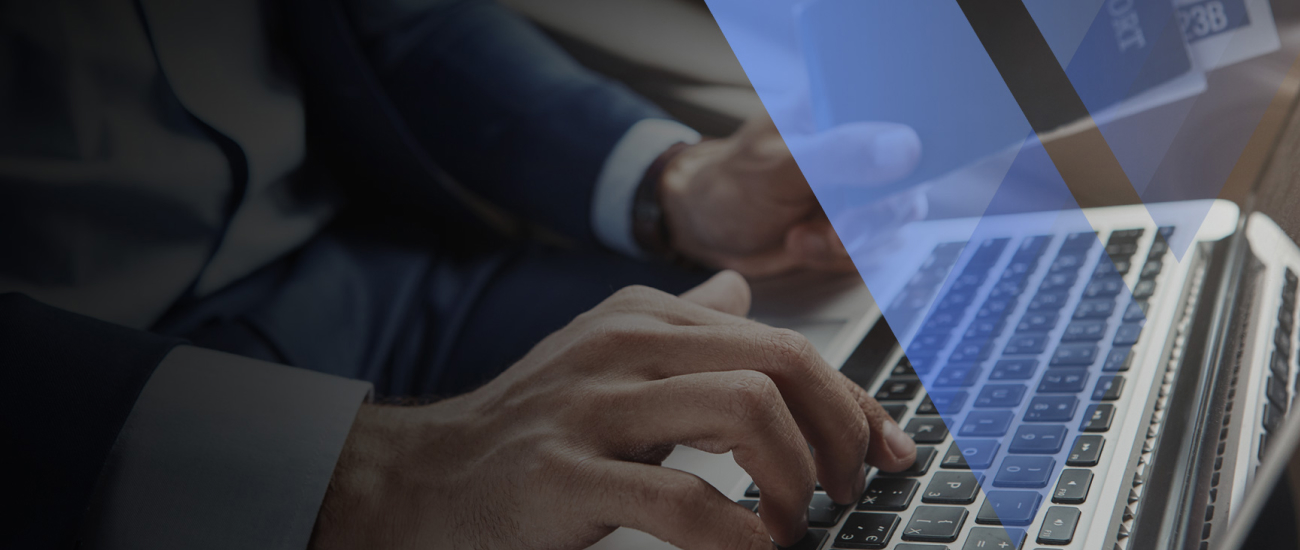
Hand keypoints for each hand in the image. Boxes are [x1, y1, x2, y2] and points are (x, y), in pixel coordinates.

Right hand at [310, 272, 916, 549]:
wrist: (420, 475)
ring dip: (796, 477)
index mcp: (643, 318)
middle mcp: (624, 346)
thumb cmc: (528, 423)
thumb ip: (679, 323)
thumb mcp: (604, 352)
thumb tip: (738, 288)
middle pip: (779, 364)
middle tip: (848, 490)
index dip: (851, 401)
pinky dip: (739, 534)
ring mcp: (591, 407)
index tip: (887, 451)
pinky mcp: (563, 474)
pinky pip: (682, 500)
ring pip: (744, 413)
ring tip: (797, 521)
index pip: (782, 343)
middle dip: (839, 431)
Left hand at [661, 115, 921, 277]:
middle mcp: (858, 140)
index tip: (892, 174)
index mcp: (838, 104)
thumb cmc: (731, 185)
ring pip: (897, 213)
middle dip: (874, 211)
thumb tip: (902, 147)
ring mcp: (861, 183)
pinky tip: (802, 244)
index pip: (900, 106)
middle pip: (911, 168)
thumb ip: (839, 154)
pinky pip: (877, 244)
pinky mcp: (858, 221)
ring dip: (852, 239)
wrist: (709, 231)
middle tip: (836, 228)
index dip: (911, 138)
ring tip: (802, 237)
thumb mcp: (779, 167)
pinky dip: (839, 256)